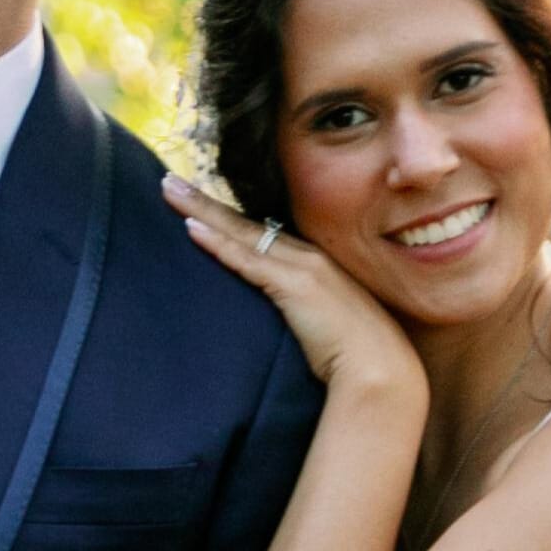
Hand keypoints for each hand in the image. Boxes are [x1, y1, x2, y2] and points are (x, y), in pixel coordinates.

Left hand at [164, 176, 420, 400]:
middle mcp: (308, 256)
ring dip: (201, 210)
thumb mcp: (327, 327)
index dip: (227, 219)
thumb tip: (285, 322)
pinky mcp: (293, 285)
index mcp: (316, 265)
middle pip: (244, 223)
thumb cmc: (356, 358)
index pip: (261, 234)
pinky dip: (218, 242)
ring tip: (168, 189)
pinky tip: (190, 228)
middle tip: (169, 181)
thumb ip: (305, 315)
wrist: (381, 370)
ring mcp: (301, 267)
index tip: (198, 206)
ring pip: (240, 231)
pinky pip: (246, 259)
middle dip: (204, 201)